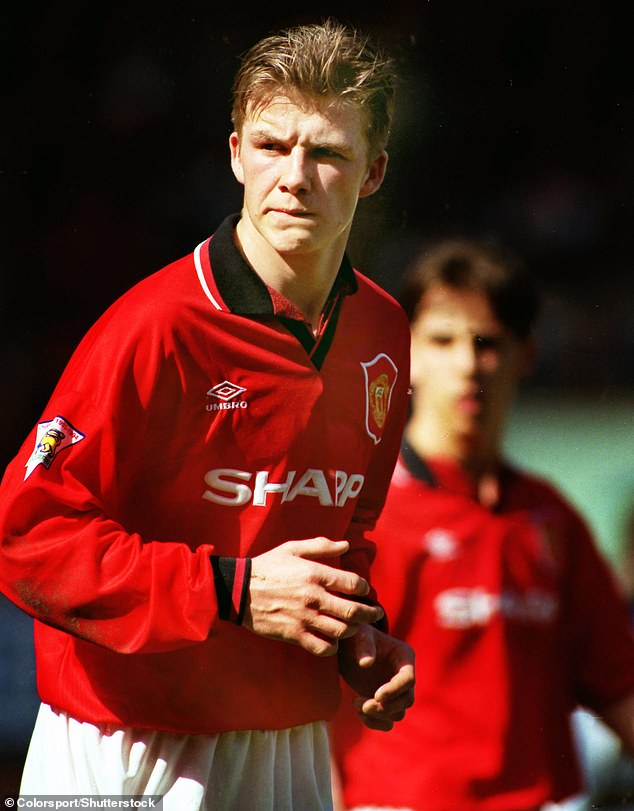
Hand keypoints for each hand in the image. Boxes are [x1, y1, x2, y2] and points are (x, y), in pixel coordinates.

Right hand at [242, 538, 384, 656]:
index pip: (354, 583)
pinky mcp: (294, 635)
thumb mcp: (292, 548)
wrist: (238, 589)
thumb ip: (321, 546)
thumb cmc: (267, 566)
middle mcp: (313, 597)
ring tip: (355, 626)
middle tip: (376, 614)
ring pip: (342, 631)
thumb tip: (346, 545)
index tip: (365, 590)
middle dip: (370, 613)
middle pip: (353, 611)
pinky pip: (323, 647)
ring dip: (353, 629)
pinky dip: (333, 646)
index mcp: (315, 573)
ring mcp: (304, 618)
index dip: (365, 588)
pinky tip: (333, 639)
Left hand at [338, 624, 414, 730]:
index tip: (376, 695)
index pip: (408, 679)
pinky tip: (360, 714)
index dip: (395, 690)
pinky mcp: (385, 702)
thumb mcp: (358, 635)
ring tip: (356, 702)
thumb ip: (364, 645)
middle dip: (386, 707)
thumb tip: (367, 663)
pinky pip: (389, 721)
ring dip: (378, 715)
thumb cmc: (355, 636)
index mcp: (404, 656)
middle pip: (406, 700)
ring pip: (398, 713)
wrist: (347, 647)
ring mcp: (395, 690)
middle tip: (363, 705)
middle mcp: (404, 675)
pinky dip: (376, 723)